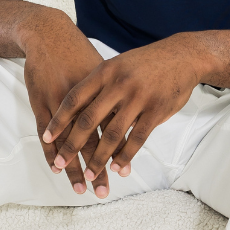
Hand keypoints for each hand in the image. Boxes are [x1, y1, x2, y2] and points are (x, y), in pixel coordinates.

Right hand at [22, 14, 106, 195]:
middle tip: (104, 191)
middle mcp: (86, 98)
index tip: (123, 173)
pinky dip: (53, 151)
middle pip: (96, 139)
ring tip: (81, 189)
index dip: (119, 152)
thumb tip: (135, 116)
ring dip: (75, 166)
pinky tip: (56, 169)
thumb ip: (118, 95)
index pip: (116, 126)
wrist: (50, 33)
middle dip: (99, 167)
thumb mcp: (106, 70)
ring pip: (71, 140)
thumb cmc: (80, 53)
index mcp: (108, 89)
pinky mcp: (42, 101)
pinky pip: (48, 133)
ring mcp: (62, 101)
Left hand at [42, 34, 204, 196]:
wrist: (182, 55)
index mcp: (105, 71)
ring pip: (112, 134)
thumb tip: (78, 109)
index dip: (59, 120)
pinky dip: (125, 156)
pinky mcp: (156, 110)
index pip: (75, 99)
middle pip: (88, 120)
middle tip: (61, 163)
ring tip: (89, 174)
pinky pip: (137, 138)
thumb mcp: (118, 65)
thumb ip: (101, 86)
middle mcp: (118, 84)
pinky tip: (117, 168)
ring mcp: (138, 98)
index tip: (47, 136)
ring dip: (99, 158)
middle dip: (72, 145)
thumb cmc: (146, 63)